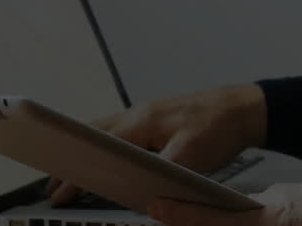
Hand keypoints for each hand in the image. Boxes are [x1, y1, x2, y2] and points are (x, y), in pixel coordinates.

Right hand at [47, 84, 266, 204]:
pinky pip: (125, 132)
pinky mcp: (159, 120)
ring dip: (90, 153)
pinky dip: (109, 147)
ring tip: (74, 176)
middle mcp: (140, 114)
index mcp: (142, 121)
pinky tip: (109, 162)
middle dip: (74, 161)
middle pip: (95, 136)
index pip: (99, 145)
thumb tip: (141, 193)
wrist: (246, 108)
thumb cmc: (221, 127)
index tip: (59, 188)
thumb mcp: (191, 156)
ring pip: (109, 132)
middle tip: (55, 186)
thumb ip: (163, 172)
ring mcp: (149, 114)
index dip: (78, 169)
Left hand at [148, 180, 301, 225]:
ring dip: (220, 222)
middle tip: (172, 212)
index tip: (157, 207)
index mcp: (259, 224)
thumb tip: (261, 201)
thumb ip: (275, 197)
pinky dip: (247, 225)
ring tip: (243, 212)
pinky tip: (280, 218)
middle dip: (194, 222)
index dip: (177, 214)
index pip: (206, 218)